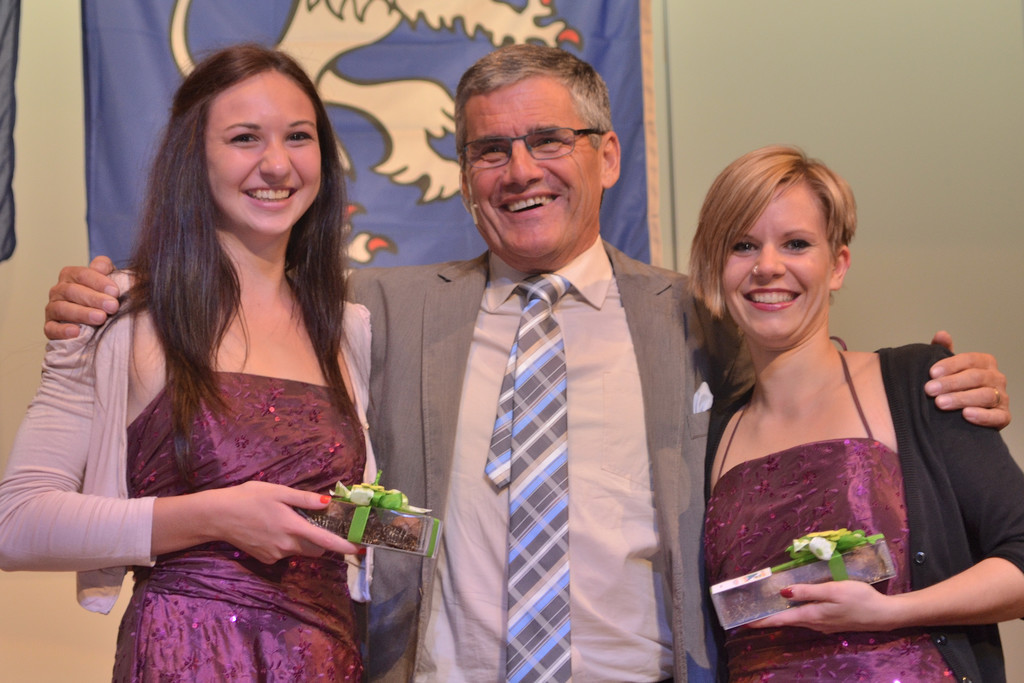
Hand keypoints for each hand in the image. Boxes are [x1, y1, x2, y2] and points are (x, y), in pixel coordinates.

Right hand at [44, 255, 120, 339]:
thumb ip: (105, 268)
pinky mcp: (50, 327)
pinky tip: (76, 332)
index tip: (115, 292)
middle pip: (72, 291)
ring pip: (62, 309)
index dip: (99, 282)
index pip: (82, 274)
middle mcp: (58, 290)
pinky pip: (51, 328)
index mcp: (70, 275)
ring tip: (101, 318)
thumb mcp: (108, 278)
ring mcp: (52, 308)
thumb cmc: (105, 295)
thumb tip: (100, 267)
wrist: (99, 319)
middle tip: (112, 306)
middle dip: (94, 298)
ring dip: (82, 314)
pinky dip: (62, 330)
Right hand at [153, 481, 361, 562]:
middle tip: (321, 524)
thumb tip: (329, 502)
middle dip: (324, 540)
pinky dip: (288, 543)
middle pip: (316, 548)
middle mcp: (287, 546)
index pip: (327, 541)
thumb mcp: (278, 492)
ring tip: (289, 521)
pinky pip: (285, 552)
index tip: (360, 549)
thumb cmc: (248, 498)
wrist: (217, 516)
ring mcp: (275, 555)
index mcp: (293, 527)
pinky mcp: (266, 559)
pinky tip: (273, 529)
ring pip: (301, 550)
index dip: (345, 546)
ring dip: (304, 540)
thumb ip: (305, 499)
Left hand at [748, 581, 896, 632]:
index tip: (743, 622)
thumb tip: (783, 592)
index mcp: (812, 615)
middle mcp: (814, 623)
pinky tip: (793, 606)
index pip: (781, 619)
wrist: (884, 614)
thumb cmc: (858, 598)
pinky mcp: (831, 622)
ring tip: (765, 609)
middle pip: (786, 621)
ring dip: (780, 616)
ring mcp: (823, 624)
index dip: (762, 621)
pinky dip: (794, 613)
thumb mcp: (832, 591)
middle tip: (750, 614)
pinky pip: (806, 618)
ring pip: (796, 620)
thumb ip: (808, 592)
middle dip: (768, 619)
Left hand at [925, 330, 1009, 428]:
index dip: (950, 365)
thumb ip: (943, 350)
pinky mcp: (1003, 416)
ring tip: (940, 403)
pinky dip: (982, 416)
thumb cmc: (955, 386)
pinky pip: (997, 416)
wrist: (962, 413)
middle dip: (950, 383)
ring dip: (961, 399)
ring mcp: (1001, 397)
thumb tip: (941, 335)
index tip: (931, 372)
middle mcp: (996, 378)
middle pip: (975, 377)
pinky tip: (966, 415)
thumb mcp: (947, 368)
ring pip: (985, 395)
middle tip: (929, 390)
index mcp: (985, 363)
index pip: (969, 360)